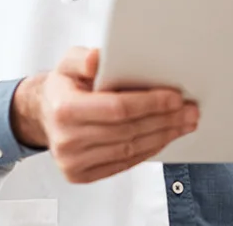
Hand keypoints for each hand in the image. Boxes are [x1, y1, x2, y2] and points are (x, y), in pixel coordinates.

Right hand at [11, 46, 197, 183]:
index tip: (175, 98)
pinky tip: (163, 137)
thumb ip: (83, 58)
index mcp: (64, 109)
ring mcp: (73, 162)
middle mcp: (67, 140)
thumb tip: (98, 59)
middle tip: (188, 110)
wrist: (44, 115)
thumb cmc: (63, 87)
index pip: (117, 109)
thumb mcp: (68, 63)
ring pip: (130, 150)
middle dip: (164, 120)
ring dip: (162, 136)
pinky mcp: (81, 175)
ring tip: (183, 123)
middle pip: (128, 131)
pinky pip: (124, 164)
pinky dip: (148, 150)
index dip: (150, 104)